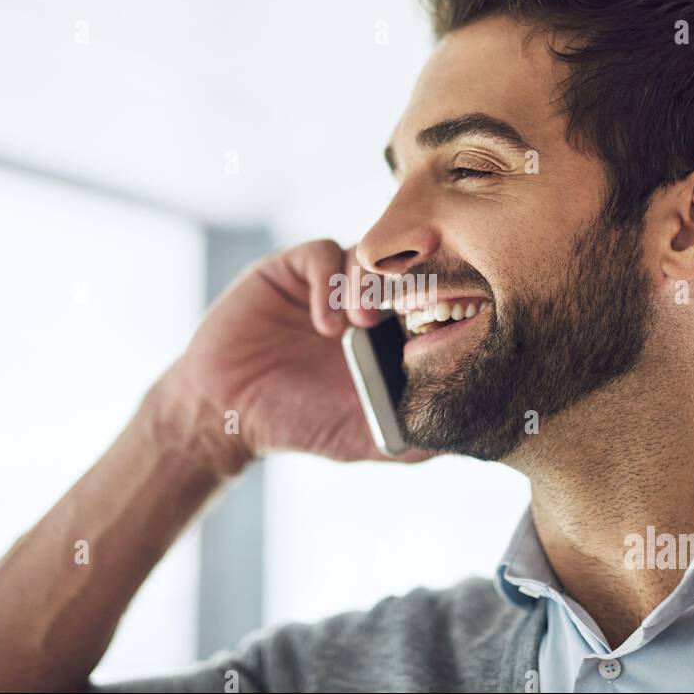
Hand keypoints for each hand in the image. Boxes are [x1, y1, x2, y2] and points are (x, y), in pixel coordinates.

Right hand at [155, 239, 429, 473]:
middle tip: (412, 313)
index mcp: (389, 331)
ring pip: (368, 254)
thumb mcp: (365, 438)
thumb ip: (412, 439)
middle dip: (412, 284)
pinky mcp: (289, 270)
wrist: (228, 413)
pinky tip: (328, 325)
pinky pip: (322, 254)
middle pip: (404, 266)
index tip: (448, 329)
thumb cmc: (300, 423)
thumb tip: (465, 439)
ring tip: (363, 324)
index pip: (431, 297)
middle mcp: (362, 299)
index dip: (443, 305)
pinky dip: (330, 281)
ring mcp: (327, 282)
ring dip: (372, 284)